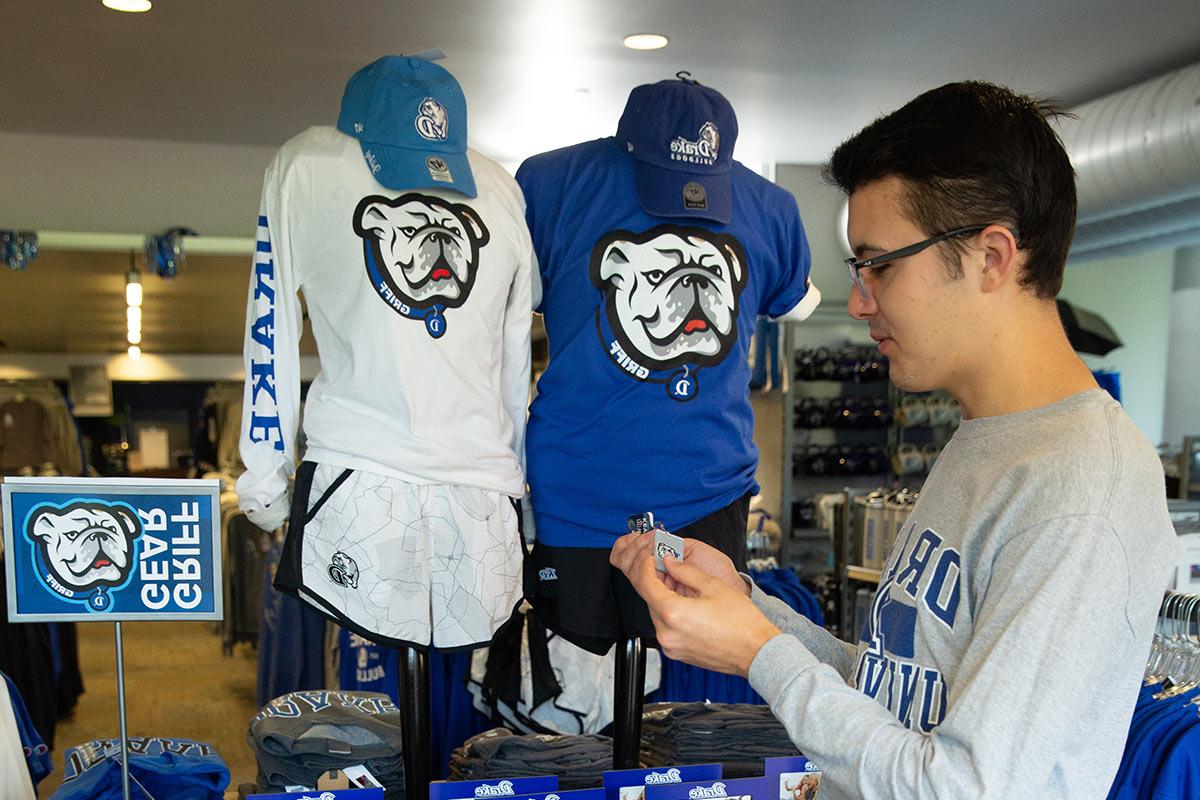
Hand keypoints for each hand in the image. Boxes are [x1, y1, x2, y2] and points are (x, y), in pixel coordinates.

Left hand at [610, 534, 779, 675]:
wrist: (756, 651)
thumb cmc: (741, 623)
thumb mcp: (712, 586)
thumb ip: (685, 571)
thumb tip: (670, 562)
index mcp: (673, 614)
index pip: (645, 583)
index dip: (646, 566)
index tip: (652, 558)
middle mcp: (666, 633)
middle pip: (650, 600)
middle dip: (656, 582)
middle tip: (667, 568)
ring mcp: (671, 646)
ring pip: (657, 614)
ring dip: (663, 598)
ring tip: (680, 587)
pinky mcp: (677, 653)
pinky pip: (666, 628)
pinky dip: (671, 614)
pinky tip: (685, 605)